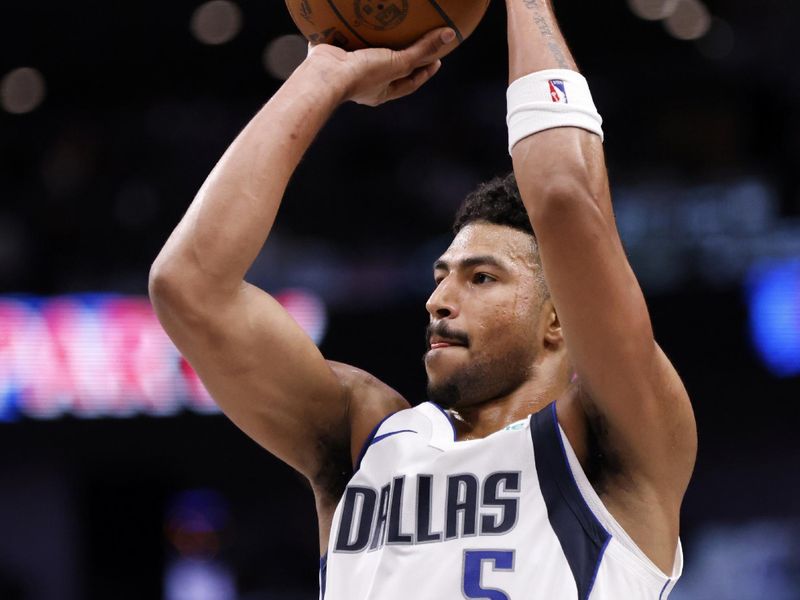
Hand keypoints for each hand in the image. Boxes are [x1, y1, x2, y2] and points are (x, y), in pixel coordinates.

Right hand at [305, 28, 454, 106]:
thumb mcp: (398, 63)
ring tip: (387, 26)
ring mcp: (348, 69)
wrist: (325, 74)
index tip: (438, 59)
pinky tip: (356, 15)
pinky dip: (351, 29)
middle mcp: (366, 83)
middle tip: (416, 42)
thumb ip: (422, 51)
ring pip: (367, 54)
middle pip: (390, 69)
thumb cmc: (363, 74)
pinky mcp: (333, 54)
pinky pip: (345, 39)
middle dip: (402, 57)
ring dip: (376, 42)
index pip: (410, 83)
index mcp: (381, 91)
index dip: (425, 71)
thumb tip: (449, 36)